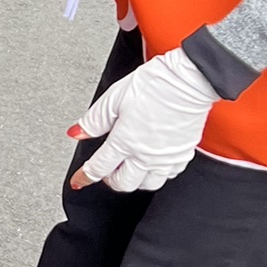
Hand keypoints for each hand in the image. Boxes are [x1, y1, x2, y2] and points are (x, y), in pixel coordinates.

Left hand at [69, 46, 218, 192]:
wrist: (189, 81)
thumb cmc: (156, 85)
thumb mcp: (114, 98)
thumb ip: (94, 120)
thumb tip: (77, 133)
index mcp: (125, 141)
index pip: (98, 168)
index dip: (84, 177)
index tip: (78, 180)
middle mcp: (146, 155)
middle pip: (123, 183)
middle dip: (110, 179)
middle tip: (106, 169)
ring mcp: (166, 157)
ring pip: (148, 185)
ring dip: (135, 179)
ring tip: (129, 166)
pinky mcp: (184, 154)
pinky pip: (169, 175)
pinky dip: (158, 172)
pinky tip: (153, 161)